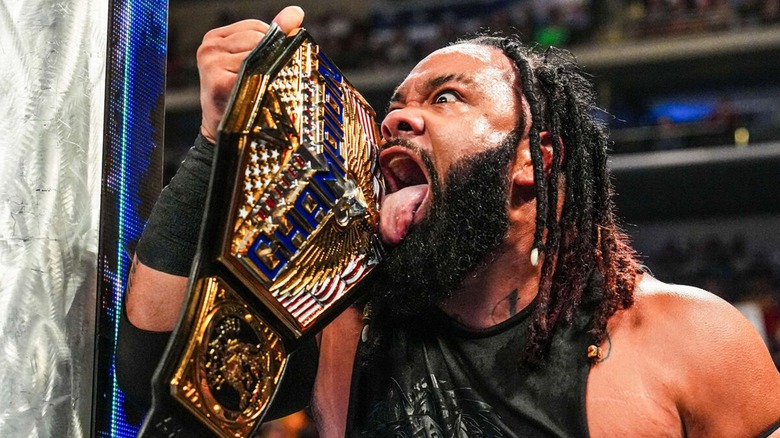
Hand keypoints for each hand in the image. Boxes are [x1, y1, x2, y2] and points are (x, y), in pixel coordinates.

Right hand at [196, 6, 304, 142]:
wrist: (224, 135)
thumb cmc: (240, 98)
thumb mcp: (252, 62)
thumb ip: (273, 36)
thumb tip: (296, 13)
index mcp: (215, 39)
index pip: (255, 26)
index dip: (271, 43)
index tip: (267, 65)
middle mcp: (210, 48)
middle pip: (259, 37)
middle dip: (270, 57)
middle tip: (265, 80)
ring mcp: (212, 64)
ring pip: (260, 54)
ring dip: (268, 71)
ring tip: (259, 89)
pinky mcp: (220, 82)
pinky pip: (257, 73)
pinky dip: (264, 83)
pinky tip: (259, 94)